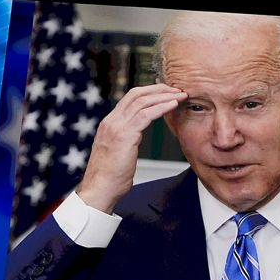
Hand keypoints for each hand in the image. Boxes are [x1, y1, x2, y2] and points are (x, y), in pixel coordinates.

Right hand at [76, 84, 186, 213]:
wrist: (100, 190)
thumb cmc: (110, 177)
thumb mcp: (118, 152)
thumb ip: (126, 139)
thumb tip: (135, 136)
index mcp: (109, 123)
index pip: (130, 99)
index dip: (149, 92)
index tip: (165, 92)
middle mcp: (111, 121)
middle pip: (136, 94)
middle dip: (158, 89)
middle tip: (176, 89)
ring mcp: (116, 127)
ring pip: (142, 101)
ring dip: (164, 96)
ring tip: (179, 95)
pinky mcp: (124, 135)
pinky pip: (145, 115)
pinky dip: (161, 107)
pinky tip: (173, 105)